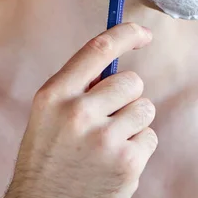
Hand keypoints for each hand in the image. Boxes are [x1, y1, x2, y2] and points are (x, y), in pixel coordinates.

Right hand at [0, 22, 156, 197]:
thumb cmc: (48, 160)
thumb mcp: (48, 116)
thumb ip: (77, 87)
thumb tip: (116, 61)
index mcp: (54, 95)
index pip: (98, 49)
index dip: (126, 34)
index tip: (142, 34)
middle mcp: (77, 113)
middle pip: (131, 81)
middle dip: (126, 96)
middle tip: (107, 119)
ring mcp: (103, 139)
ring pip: (144, 108)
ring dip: (133, 123)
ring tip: (107, 145)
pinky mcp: (126, 163)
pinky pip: (149, 136)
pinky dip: (138, 148)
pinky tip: (114, 163)